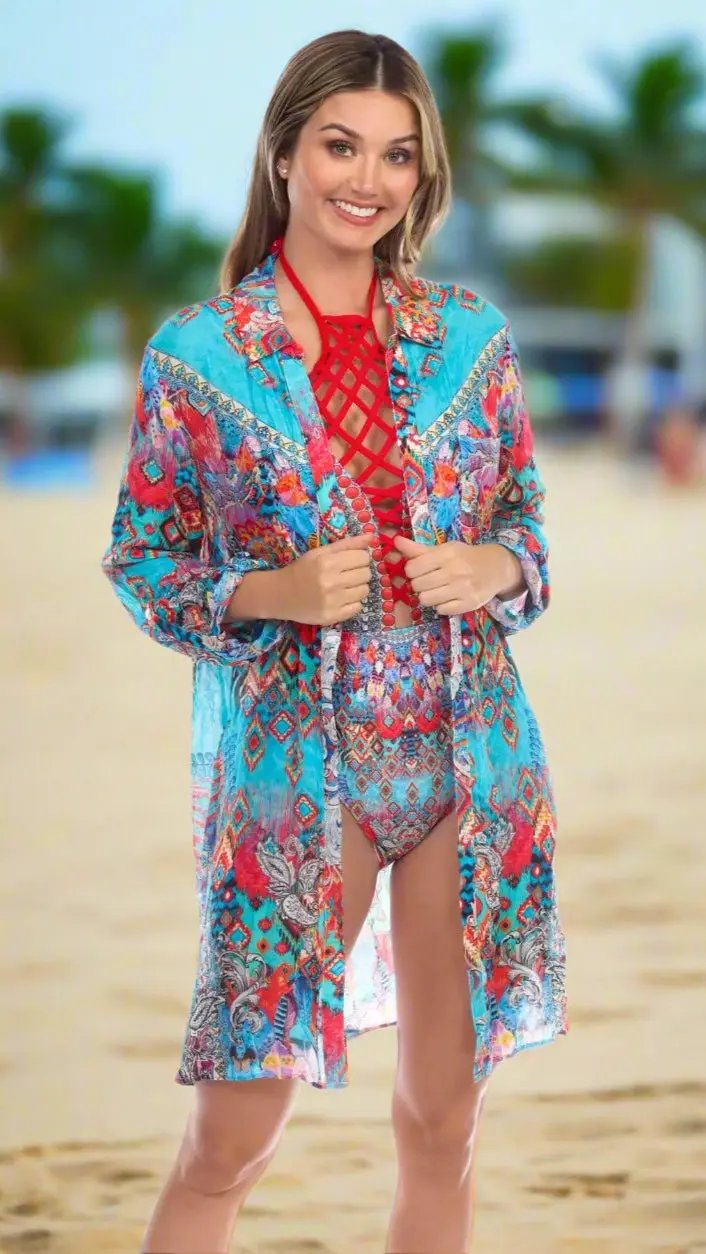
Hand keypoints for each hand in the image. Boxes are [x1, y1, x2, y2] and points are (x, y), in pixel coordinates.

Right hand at [277, 532, 373, 625]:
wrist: (280, 594)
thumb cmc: (302, 570)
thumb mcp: (321, 552)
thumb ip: (348, 544)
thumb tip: (371, 536)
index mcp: (328, 562)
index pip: (363, 557)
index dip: (359, 558)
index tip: (350, 561)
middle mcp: (331, 582)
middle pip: (366, 574)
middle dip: (359, 572)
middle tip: (346, 574)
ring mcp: (332, 602)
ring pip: (365, 591)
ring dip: (358, 588)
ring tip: (343, 587)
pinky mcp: (332, 617)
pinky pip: (358, 607)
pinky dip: (353, 603)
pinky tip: (340, 599)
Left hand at [392, 535, 522, 614]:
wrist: (496, 568)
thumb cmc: (464, 557)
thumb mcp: (443, 549)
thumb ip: (418, 549)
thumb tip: (395, 541)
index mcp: (446, 554)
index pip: (412, 568)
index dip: (412, 570)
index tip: (419, 569)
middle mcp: (454, 571)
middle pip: (417, 585)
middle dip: (419, 583)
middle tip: (428, 580)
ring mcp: (462, 589)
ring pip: (426, 599)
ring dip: (427, 596)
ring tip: (436, 590)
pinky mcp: (468, 604)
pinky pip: (440, 610)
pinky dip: (441, 605)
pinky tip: (447, 597)